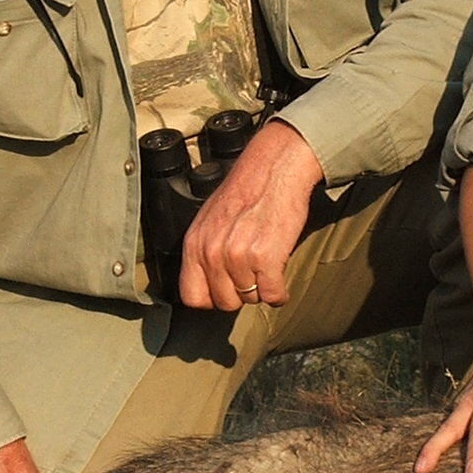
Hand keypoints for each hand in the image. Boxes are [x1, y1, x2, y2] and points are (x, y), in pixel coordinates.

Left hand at [178, 119, 324, 311]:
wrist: (274, 168)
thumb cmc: (246, 190)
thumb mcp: (210, 219)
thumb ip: (204, 250)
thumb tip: (206, 280)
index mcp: (194, 244)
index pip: (192, 297)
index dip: (211, 298)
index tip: (225, 292)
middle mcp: (213, 253)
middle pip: (224, 303)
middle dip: (240, 295)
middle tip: (252, 277)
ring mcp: (239, 257)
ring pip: (251, 299)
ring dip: (262, 288)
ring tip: (268, 267)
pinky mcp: (266, 258)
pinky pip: (273, 295)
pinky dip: (280, 293)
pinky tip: (281, 281)